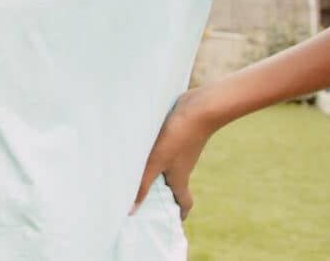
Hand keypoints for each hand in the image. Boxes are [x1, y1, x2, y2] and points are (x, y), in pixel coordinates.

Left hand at [132, 87, 217, 219]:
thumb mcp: (155, 162)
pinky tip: (136, 150)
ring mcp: (180, 152)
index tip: (169, 222)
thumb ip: (141, 185)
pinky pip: (164, 152)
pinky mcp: (176, 137)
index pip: (184, 203)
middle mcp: (182, 167)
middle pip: (173, 186)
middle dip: (160, 195)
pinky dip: (153, 156)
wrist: (199, 107)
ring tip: (132, 176)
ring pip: (167, 168)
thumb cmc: (177, 137)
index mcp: (180, 179)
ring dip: (153, 174)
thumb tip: (131, 211)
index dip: (178, 214)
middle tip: (142, 200)